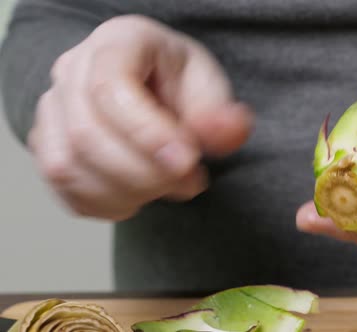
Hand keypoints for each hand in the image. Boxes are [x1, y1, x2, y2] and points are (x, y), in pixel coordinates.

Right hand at [28, 15, 252, 220]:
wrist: (150, 89)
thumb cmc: (176, 82)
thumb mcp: (207, 86)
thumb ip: (219, 113)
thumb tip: (230, 132)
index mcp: (116, 42)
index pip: (111, 87)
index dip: (147, 133)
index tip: (187, 161)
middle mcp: (73, 71)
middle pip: (86, 134)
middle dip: (145, 173)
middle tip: (190, 182)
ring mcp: (52, 110)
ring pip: (68, 169)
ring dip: (128, 193)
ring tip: (169, 187)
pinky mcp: (48, 146)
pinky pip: (66, 190)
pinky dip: (107, 206)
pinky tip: (140, 196)